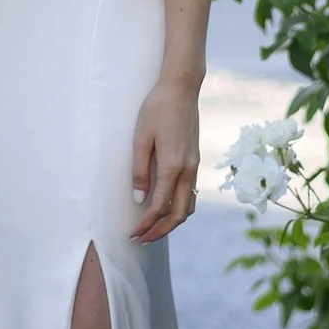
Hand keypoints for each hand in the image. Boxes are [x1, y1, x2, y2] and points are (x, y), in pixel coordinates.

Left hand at [130, 76, 200, 241]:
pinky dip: (181, 208)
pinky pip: (191, 193)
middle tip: (142, 240)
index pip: (160, 207)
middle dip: (160, 231)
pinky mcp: (195, 160)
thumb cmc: (157, 108)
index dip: (146, 225)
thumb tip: (139, 199)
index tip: (133, 234)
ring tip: (154, 229)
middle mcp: (188, 169)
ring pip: (189, 206)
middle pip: (179, 214)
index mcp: (172, 166)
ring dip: (172, 222)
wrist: (181, 88)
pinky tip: (167, 207)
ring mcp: (195, 165)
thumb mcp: (141, 137)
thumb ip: (140, 170)